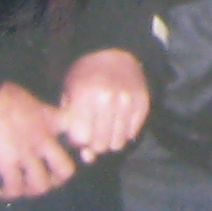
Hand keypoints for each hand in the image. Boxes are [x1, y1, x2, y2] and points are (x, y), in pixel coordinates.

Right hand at [0, 82, 81, 201]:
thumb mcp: (29, 100)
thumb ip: (38, 114)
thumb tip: (34, 124)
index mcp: (51, 119)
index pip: (78, 135)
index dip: (78, 147)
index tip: (65, 152)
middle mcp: (44, 139)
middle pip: (66, 170)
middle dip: (57, 180)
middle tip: (45, 179)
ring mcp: (27, 153)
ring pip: (41, 185)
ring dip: (32, 191)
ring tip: (22, 188)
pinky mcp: (7, 164)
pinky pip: (14, 187)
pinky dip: (8, 194)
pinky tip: (1, 192)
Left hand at [54, 48, 151, 162]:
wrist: (113, 53)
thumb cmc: (85, 76)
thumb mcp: (69, 95)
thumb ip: (72, 127)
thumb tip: (88, 157)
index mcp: (84, 96)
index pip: (81, 138)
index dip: (78, 140)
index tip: (79, 133)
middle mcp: (108, 99)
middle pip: (100, 144)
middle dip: (94, 144)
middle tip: (94, 133)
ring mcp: (128, 101)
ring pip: (118, 143)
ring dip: (110, 140)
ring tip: (105, 128)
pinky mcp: (143, 103)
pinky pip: (132, 134)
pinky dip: (124, 132)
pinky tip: (118, 120)